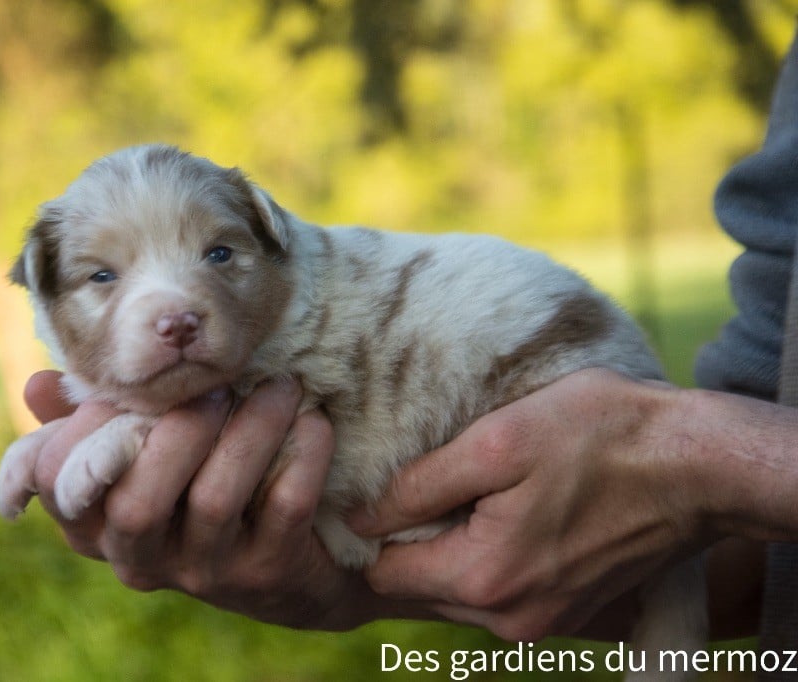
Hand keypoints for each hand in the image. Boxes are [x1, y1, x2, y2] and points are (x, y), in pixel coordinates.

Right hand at [20, 370, 429, 629]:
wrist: (291, 570)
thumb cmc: (198, 491)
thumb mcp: (142, 461)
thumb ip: (93, 425)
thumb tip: (35, 386)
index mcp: (98, 526)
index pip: (60, 489)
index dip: (83, 433)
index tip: (128, 387)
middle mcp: (143, 558)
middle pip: (138, 503)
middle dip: (178, 430)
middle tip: (219, 383)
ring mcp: (207, 571)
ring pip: (215, 497)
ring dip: (250, 429)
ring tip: (280, 385)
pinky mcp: (269, 572)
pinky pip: (285, 506)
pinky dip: (302, 455)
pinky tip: (313, 421)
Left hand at [349, 368, 709, 641]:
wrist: (698, 466)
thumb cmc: (600, 438)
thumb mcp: (497, 442)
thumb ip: (419, 487)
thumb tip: (361, 519)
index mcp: (486, 579)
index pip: (385, 574)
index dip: (376, 529)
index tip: (392, 486)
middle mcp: (511, 619)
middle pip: (420, 587)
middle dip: (415, 538)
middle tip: (436, 481)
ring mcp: (545, 621)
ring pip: (458, 590)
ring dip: (455, 545)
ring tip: (480, 490)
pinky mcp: (568, 611)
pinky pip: (500, 592)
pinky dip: (492, 556)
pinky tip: (513, 509)